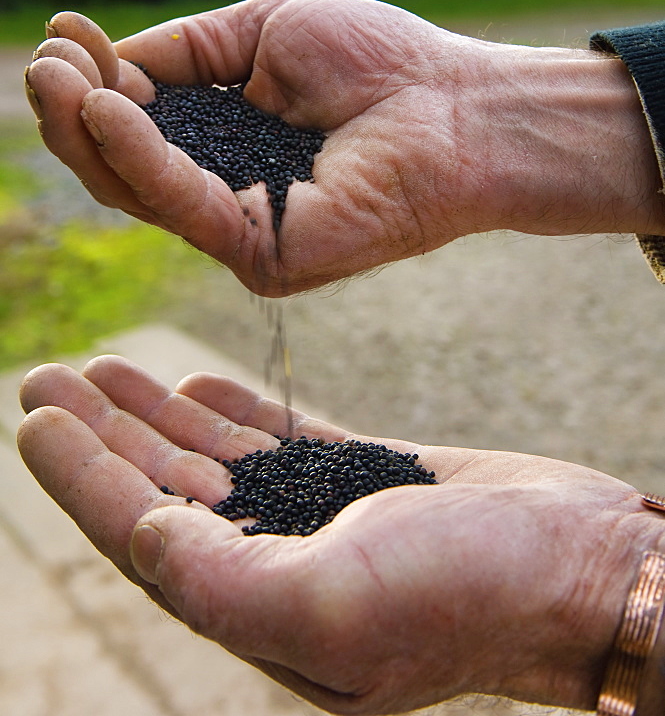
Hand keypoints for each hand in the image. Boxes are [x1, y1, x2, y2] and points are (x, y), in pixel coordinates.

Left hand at [18, 357, 664, 713]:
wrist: (583, 565)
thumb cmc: (476, 594)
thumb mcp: (336, 603)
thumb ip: (224, 582)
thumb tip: (145, 540)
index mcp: (263, 608)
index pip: (145, 536)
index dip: (83, 477)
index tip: (34, 418)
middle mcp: (282, 568)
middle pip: (167, 493)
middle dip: (104, 434)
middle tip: (51, 375)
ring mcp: (322, 521)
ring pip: (213, 465)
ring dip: (156, 417)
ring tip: (106, 368)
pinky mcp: (362, 481)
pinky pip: (275, 444)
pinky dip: (231, 415)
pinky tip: (194, 387)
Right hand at [24, 0, 664, 294]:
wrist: (462, 105)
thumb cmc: (382, 62)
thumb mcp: (266, 32)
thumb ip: (188, 51)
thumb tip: (112, 62)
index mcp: (228, 143)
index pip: (141, 124)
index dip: (96, 81)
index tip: (65, 31)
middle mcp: (229, 193)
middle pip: (124, 168)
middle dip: (76, 113)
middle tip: (46, 61)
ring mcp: (244, 231)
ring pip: (139, 193)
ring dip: (89, 134)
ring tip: (57, 77)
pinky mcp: (266, 256)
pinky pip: (185, 206)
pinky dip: (142, 157)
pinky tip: (108, 106)